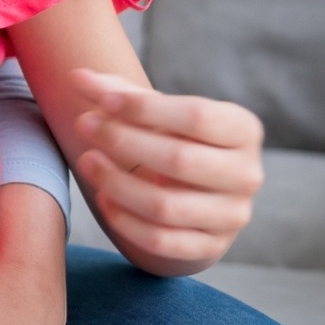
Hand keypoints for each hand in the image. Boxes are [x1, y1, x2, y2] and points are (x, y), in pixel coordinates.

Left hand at [72, 68, 263, 274]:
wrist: (198, 189)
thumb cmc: (173, 135)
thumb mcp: (155, 109)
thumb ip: (117, 92)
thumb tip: (77, 77)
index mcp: (244, 129)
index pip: (197, 116)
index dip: (146, 108)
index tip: (103, 101)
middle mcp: (247, 174)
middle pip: (180, 160)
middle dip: (123, 141)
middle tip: (83, 125)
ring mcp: (232, 215)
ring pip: (166, 206)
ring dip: (117, 184)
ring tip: (86, 161)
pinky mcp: (212, 247)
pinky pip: (163, 241)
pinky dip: (126, 222)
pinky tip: (103, 199)